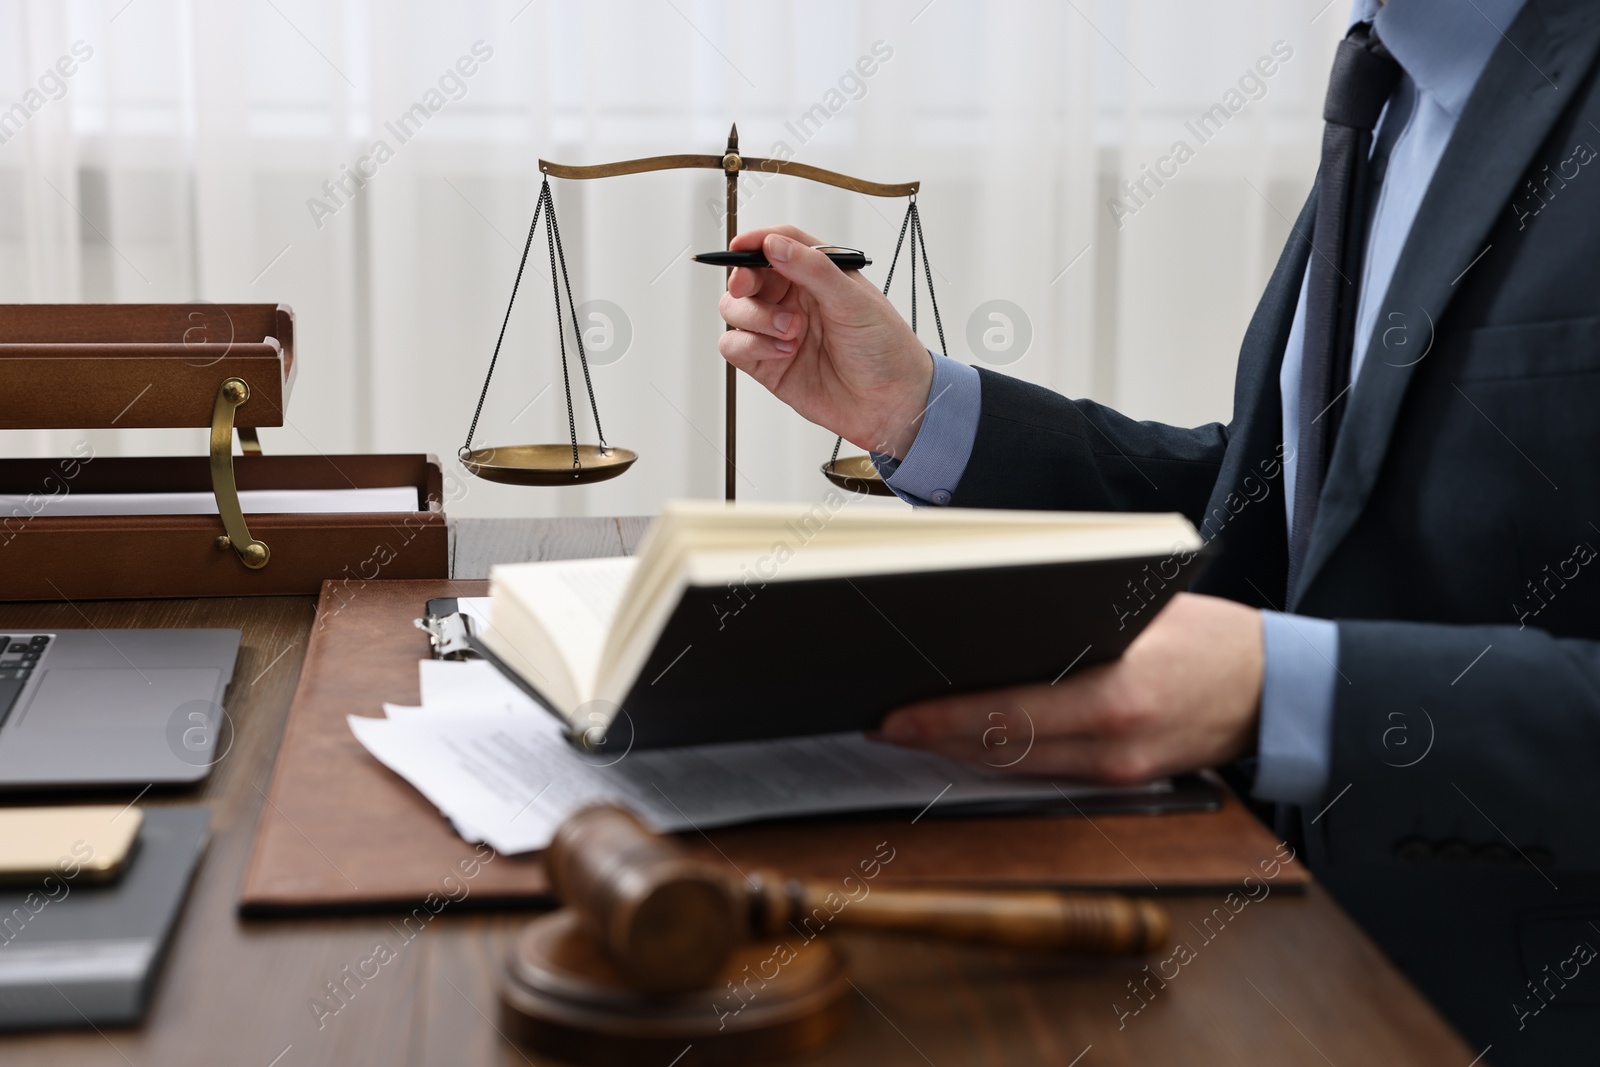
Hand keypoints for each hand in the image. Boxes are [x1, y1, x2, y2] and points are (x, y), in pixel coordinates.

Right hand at [717, 225, 932, 457]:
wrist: (891, 403)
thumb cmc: (885, 349)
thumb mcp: (854, 300)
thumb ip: (812, 269)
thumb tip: (775, 244)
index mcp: (817, 275)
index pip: (778, 245)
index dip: (755, 241)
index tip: (740, 245)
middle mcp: (794, 300)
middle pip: (747, 277)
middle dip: (744, 281)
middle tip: (749, 287)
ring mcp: (777, 332)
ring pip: (735, 310)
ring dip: (755, 317)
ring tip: (790, 330)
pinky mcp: (767, 363)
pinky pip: (734, 345)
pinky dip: (751, 345)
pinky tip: (783, 351)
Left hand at [877, 594, 1264, 782]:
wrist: (1281, 689)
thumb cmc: (1213, 635)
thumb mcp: (1144, 610)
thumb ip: (1072, 622)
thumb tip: (989, 617)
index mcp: (1119, 693)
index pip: (1007, 712)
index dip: (942, 718)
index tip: (893, 714)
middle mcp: (1114, 743)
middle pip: (1001, 748)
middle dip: (935, 737)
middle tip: (882, 721)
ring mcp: (1119, 770)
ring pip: (1016, 767)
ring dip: (959, 751)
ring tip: (910, 730)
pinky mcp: (1124, 780)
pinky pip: (1046, 773)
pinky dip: (1001, 757)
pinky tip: (967, 741)